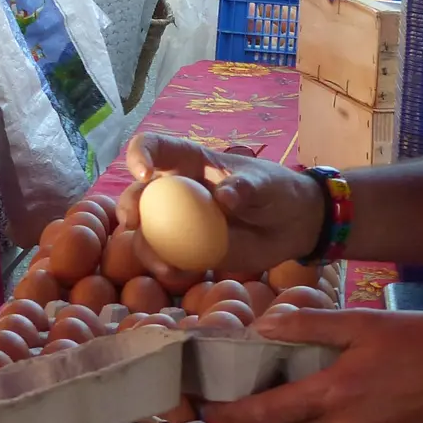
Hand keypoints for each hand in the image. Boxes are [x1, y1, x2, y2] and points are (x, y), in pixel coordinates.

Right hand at [117, 134, 323, 276]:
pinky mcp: (190, 250)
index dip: (141, 155)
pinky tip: (179, 275)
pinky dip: (167, 268)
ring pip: (146, 232)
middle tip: (135, 223)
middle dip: (129, 206)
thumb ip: (245, 187)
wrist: (293, 225)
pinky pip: (167, 259)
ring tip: (163, 264)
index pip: (156, 147)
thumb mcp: (265, 183)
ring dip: (145, 248)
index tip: (144, 173)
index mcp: (190, 161)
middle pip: (139, 193)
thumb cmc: (276, 190)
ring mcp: (180, 223)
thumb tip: (223, 198)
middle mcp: (178, 191)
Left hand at [209, 309, 422, 422]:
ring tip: (320, 391)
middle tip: (279, 383)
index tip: (209, 411)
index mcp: (333, 396)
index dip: (234, 413)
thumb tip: (266, 326)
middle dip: (278, 411)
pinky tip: (362, 406)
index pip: (267, 412)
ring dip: (308, 422)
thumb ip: (312, 326)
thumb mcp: (365, 323)